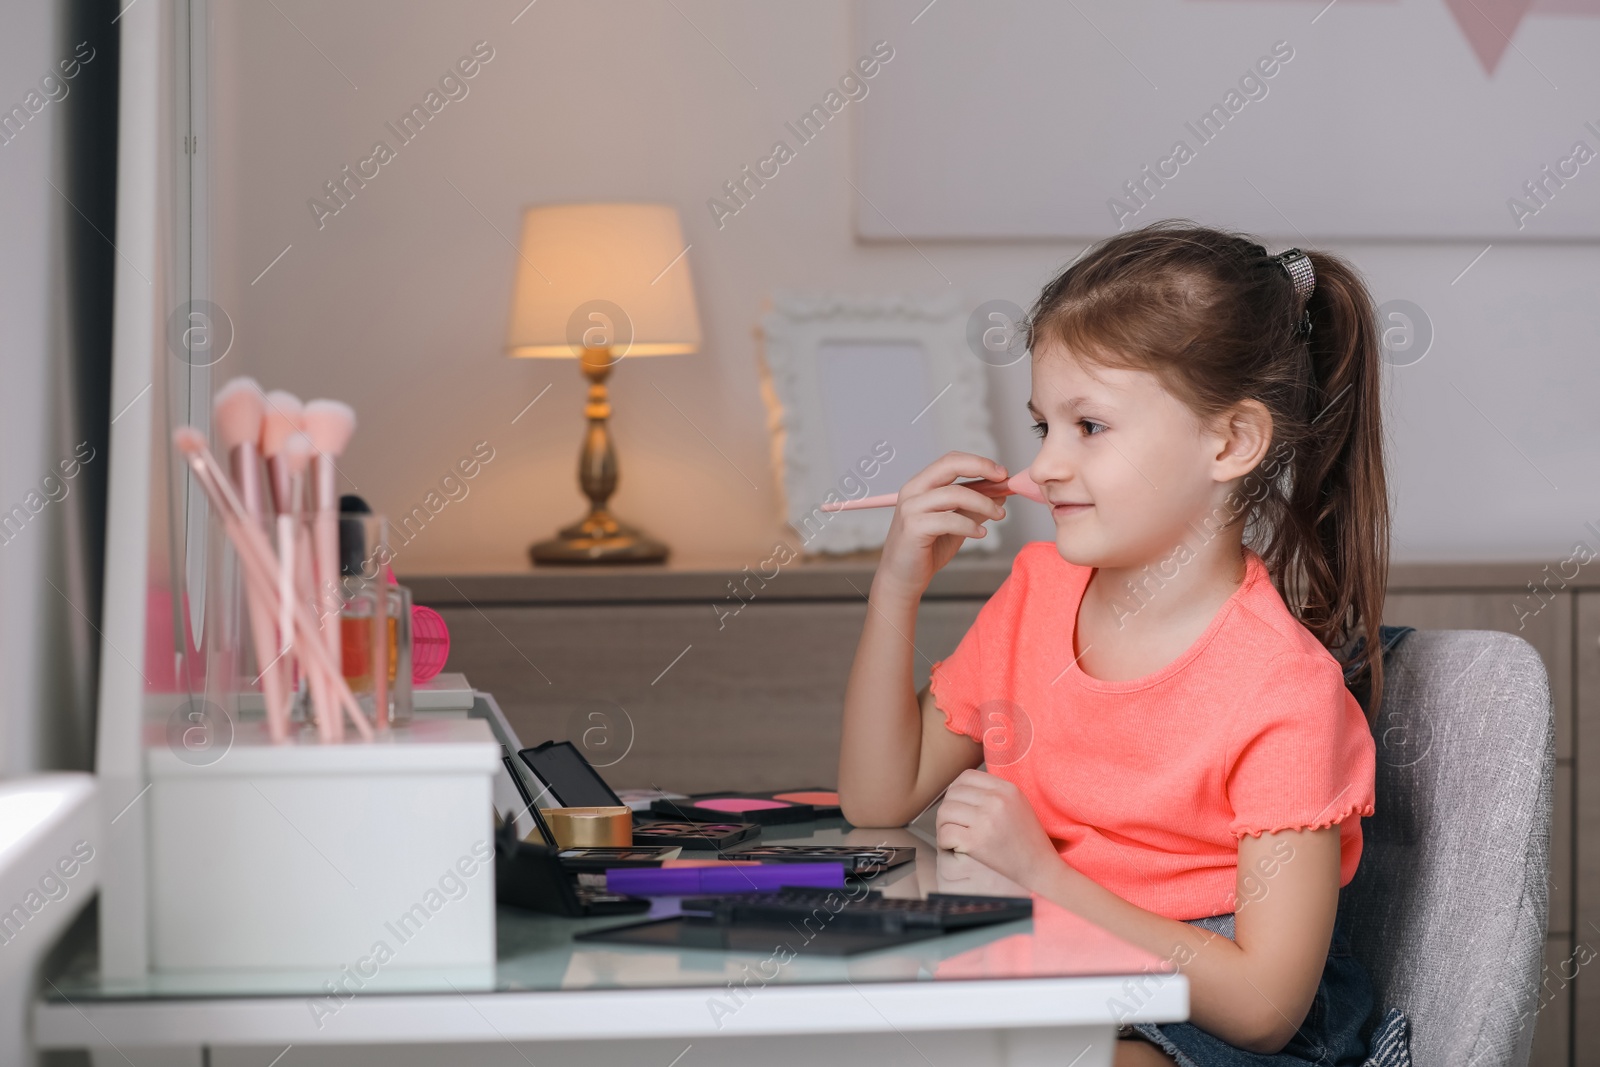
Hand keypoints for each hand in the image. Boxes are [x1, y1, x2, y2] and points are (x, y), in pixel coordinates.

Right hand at [873, 451, 1007, 604]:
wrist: (902, 579)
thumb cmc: (925, 551)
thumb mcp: (955, 524)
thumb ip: (972, 508)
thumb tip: (999, 495)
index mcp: (920, 485)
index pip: (950, 461)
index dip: (978, 462)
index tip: (1002, 473)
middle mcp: (912, 491)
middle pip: (950, 466)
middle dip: (981, 468)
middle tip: (1004, 482)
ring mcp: (911, 509)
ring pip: (954, 494)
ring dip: (983, 503)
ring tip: (999, 515)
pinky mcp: (913, 528)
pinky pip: (949, 520)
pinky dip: (970, 525)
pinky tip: (980, 533)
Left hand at [935, 768, 1059, 891]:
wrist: (1040, 869)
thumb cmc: (1027, 840)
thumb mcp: (1018, 804)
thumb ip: (994, 792)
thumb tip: (959, 786)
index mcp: (1007, 789)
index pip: (966, 776)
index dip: (956, 790)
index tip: (959, 805)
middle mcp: (996, 801)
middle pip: (953, 794)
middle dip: (948, 810)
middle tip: (952, 824)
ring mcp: (986, 820)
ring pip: (945, 812)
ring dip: (943, 825)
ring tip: (952, 836)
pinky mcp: (976, 841)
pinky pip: (945, 834)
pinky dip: (944, 842)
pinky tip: (953, 847)